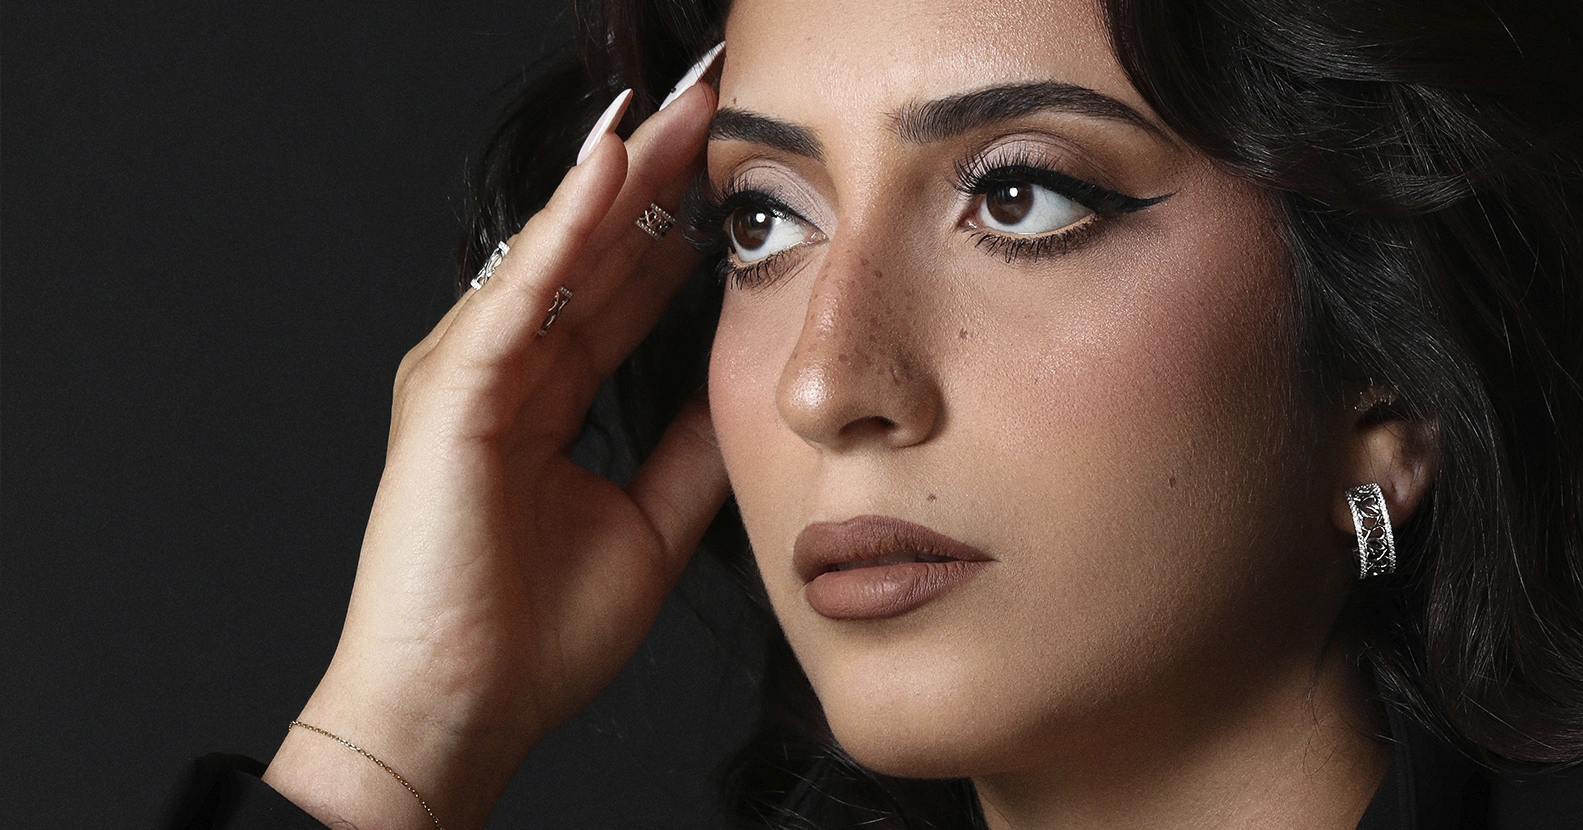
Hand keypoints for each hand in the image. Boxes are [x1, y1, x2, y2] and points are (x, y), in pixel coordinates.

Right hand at [262, 84, 728, 829]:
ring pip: (555, 253)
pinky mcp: (449, 392)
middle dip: (653, 175)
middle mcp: (506, 372)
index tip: (737, 174)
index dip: (677, 229)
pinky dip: (564, 228)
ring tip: (674, 107)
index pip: (621, 291)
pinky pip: (518, 294)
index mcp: (548, 401)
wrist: (464, 709)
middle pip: (592, 252)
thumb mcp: (649, 526)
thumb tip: (743, 393)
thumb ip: (688, 452)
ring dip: (615, 176)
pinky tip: (609, 168)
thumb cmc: (536, 636)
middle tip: (711, 101)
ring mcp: (469, 374)